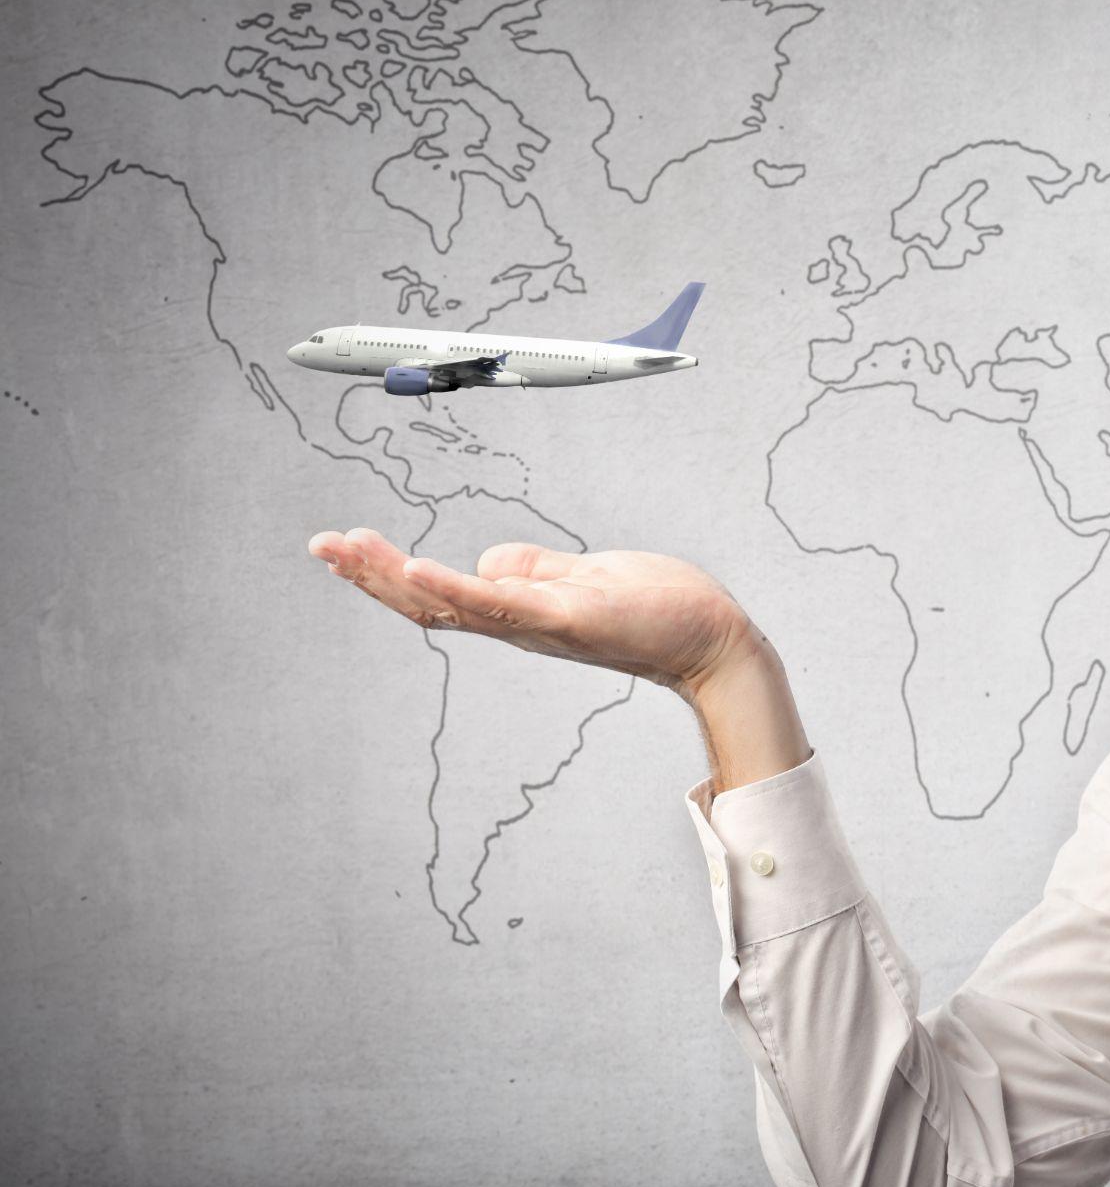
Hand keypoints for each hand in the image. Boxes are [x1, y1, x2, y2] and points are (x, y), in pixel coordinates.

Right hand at [306, 527, 762, 697]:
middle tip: (322, 547)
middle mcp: (519, 623)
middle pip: (428, 604)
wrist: (709, 639)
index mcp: (518, 609)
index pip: (438, 595)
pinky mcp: (567, 617)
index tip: (344, 547)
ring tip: (349, 552)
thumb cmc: (655, 609)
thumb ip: (533, 570)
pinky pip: (501, 604)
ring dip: (394, 578)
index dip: (386, 575)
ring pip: (452, 605)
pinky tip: (418, 569)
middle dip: (371, 575)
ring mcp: (539, 623)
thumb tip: (487, 560)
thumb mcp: (581, 578)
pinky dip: (455, 587)